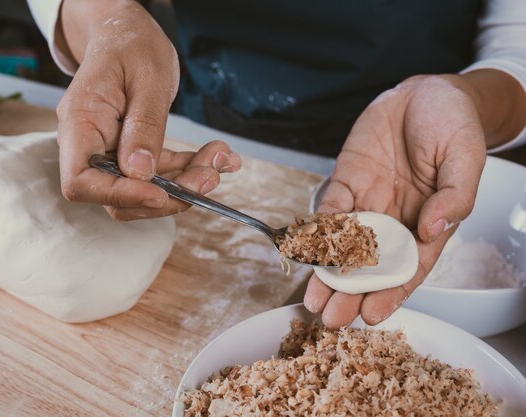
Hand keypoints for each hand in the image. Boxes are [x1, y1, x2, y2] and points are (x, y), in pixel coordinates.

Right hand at [55, 0, 240, 218]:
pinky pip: (159, 172)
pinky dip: (189, 169)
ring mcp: (111, 151)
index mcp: (80, 123)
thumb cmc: (131, 44)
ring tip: (220, 158)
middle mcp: (90, 144)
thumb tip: (140, 172)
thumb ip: (144, 126)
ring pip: (144, 188)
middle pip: (118, 196)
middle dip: (167, 194)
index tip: (161, 192)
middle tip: (209, 175)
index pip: (81, 181)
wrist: (127, 34)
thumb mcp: (148, 78)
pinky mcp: (133, 152)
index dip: (119, 195)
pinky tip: (218, 157)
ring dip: (186, 182)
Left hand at [303, 75, 487, 327]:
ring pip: (344, 244)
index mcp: (428, 222)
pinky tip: (305, 249)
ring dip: (327, 271)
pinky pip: (330, 208)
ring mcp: (369, 202)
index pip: (409, 267)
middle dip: (350, 292)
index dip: (391, 293)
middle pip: (370, 265)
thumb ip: (454, 196)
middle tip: (330, 317)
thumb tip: (434, 228)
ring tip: (312, 297)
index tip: (372, 316)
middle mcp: (395, 219)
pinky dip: (317, 229)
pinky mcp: (347, 182)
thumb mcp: (465, 158)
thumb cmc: (454, 124)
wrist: (426, 91)